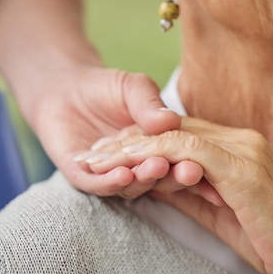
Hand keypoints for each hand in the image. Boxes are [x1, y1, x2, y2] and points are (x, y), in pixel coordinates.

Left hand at [32, 65, 201, 195]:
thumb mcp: (133, 88)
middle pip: (160, 179)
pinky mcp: (82, 177)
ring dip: (144, 179)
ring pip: (131, 185)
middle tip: (189, 172)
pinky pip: (98, 185)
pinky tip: (122, 175)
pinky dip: (110, 182)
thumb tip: (171, 119)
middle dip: (174, 176)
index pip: (178, 162)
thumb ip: (148, 104)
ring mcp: (110, 175)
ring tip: (155, 168)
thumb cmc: (104, 87)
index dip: (194, 166)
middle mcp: (136, 168)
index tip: (210, 165)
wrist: (63, 88)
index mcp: (156, 151)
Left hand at [61, 115, 272, 273]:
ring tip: (96, 156)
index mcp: (238, 147)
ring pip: (174, 135)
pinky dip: (153, 155)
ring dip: (131, 145)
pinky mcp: (241, 167)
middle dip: (126, 139)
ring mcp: (242, 150)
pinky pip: (188, 151)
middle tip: (92, 151)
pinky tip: (126, 162)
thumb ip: (187, 192)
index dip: (141, 141)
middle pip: (171, 129)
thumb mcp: (219, 212)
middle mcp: (240, 140)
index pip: (179, 133)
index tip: (109, 153)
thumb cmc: (272, 239)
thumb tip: (152, 183)